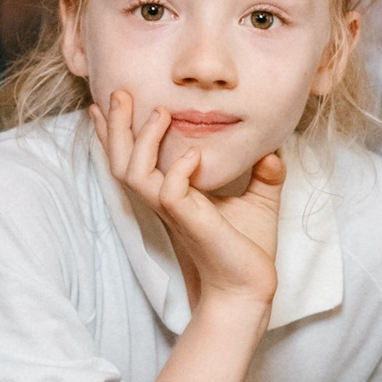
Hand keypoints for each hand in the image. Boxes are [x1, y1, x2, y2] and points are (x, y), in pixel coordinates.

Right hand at [91, 88, 280, 310]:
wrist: (249, 288)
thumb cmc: (247, 248)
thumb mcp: (258, 200)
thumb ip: (263, 172)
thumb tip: (273, 148)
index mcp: (170, 193)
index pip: (133, 158)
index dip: (116, 132)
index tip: (109, 102)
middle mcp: (164, 200)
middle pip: (120, 161)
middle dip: (116, 127)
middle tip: (119, 93)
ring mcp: (173, 212)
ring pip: (133, 173)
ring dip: (142, 140)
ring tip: (160, 113)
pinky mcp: (190, 223)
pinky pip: (169, 192)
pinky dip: (178, 169)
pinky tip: (195, 154)